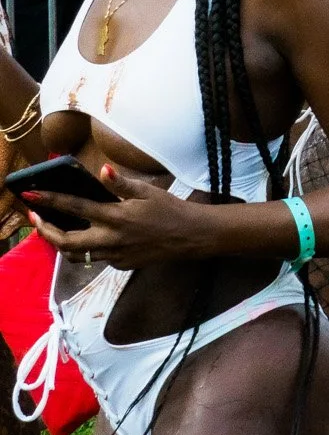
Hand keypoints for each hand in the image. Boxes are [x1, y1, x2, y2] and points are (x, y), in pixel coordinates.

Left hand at [26, 164, 216, 269]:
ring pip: (77, 255)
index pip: (75, 208)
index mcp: (116, 217)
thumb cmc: (171, 209)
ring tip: (54, 229)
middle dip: (46, 231)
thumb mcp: (147, 191)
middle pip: (66, 242)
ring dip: (62, 243)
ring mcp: (115, 256)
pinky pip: (98, 258)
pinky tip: (93, 235)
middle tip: (34, 219)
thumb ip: (121, 183)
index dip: (50, 201)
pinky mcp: (122, 264)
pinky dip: (89, 247)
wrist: (191, 236)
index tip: (32, 196)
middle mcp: (111, 240)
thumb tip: (102, 170)